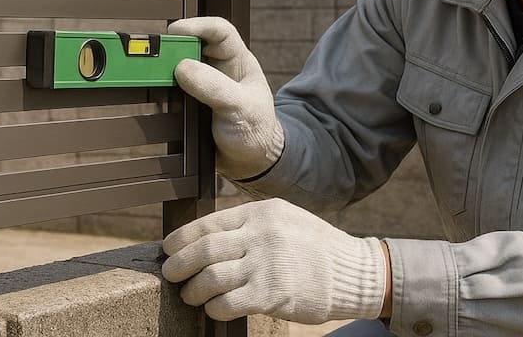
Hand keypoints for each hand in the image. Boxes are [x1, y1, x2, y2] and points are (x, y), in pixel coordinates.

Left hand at [161, 198, 387, 323]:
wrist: (353, 271)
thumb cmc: (316, 248)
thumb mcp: (285, 219)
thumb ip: (251, 224)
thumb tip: (209, 238)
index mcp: (262, 213)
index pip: (208, 223)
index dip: (181, 239)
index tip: (169, 249)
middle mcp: (262, 235)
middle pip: (203, 250)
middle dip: (178, 265)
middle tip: (171, 274)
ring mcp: (267, 264)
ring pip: (210, 278)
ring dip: (194, 290)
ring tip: (192, 295)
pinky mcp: (272, 293)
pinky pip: (227, 303)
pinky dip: (214, 308)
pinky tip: (215, 309)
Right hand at [169, 16, 283, 179]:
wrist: (250, 163)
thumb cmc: (256, 132)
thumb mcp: (240, 107)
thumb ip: (215, 87)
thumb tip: (183, 67)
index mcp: (238, 61)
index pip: (220, 31)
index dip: (198, 25)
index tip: (175, 31)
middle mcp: (219, 69)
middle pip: (192, 45)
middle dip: (174, 47)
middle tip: (156, 57)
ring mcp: (204, 85)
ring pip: (178, 66)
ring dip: (165, 68)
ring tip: (152, 73)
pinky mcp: (190, 102)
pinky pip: (172, 89)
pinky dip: (162, 88)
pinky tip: (155, 93)